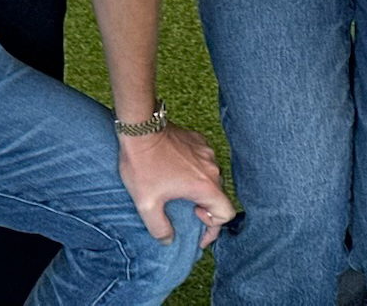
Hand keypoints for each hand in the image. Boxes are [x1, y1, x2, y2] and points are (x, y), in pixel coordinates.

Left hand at [118, 124, 236, 247]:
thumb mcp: (146, 204)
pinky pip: (203, 162)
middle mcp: (212, 168)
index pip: (226, 214)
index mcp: (205, 185)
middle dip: (204, 209)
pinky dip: (194, 172)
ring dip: (198, 189)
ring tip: (178, 193)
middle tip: (185, 214)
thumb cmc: (143, 165)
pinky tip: (175, 173)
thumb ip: (159, 229)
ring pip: (210, 178)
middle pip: (218, 197)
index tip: (196, 228)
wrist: (140, 128)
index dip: (213, 228)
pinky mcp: (198, 140)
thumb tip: (168, 240)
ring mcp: (206, 151)